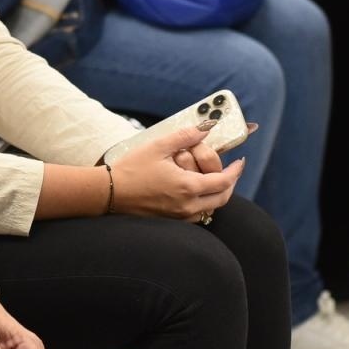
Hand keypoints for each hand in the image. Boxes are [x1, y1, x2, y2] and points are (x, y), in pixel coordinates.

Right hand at [111, 124, 243, 218]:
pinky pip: (196, 215)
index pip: (223, 182)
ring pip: (210, 208)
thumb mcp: (158, 146)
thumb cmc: (131, 169)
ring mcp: (179, 216)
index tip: (240, 162)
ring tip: (213, 179)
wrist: (108, 193)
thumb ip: (185, 136)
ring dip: (217, 195)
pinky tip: (195, 192)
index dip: (235, 171)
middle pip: (222, 198)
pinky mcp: (170, 221)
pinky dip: (203, 204)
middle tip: (231, 170)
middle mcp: (187, 206)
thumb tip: (206, 128)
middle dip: (230, 184)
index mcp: (187, 186)